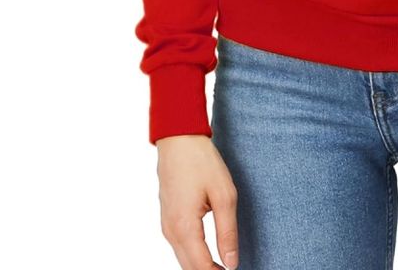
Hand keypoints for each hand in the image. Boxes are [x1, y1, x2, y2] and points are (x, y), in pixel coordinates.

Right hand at [156, 134, 239, 269]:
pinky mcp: (168, 218)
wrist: (178, 139)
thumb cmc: (202, 163)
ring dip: (201, 267)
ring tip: (223, 267)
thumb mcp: (224, 195)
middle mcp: (171, 232)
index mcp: (184, 228)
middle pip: (189, 268)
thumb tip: (232, 263)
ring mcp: (166, 225)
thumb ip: (227, 232)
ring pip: (183, 260)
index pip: (201, 268)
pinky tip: (209, 256)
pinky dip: (193, 257)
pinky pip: (179, 247)